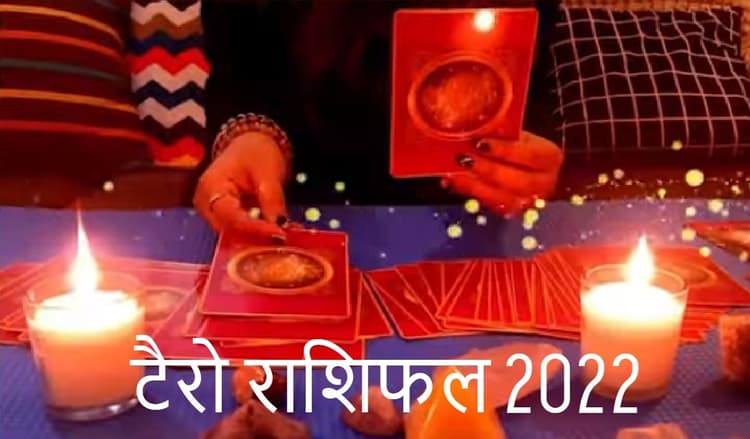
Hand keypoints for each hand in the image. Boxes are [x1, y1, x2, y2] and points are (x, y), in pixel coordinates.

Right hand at [194, 132, 288, 239]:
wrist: (248, 144)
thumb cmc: (255, 152)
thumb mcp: (267, 172)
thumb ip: (272, 200)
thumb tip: (280, 226)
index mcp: (212, 188)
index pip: (232, 217)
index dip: (256, 229)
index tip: (280, 235)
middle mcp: (207, 205)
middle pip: (230, 231)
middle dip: (257, 239)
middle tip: (283, 242)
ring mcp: (213, 213)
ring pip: (235, 235)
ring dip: (259, 240)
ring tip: (283, 239)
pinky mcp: (224, 218)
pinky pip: (240, 231)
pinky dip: (258, 235)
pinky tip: (277, 235)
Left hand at [441, 132, 562, 214]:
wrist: (543, 174)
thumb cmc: (527, 148)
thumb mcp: (521, 136)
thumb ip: (504, 133)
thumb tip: (476, 129)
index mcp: (549, 158)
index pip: (528, 155)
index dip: (504, 150)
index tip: (480, 143)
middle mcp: (543, 183)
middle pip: (514, 181)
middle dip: (486, 170)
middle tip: (462, 158)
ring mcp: (528, 201)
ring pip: (501, 198)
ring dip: (473, 185)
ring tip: (451, 173)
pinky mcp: (512, 211)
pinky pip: (489, 205)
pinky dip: (468, 193)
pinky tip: (451, 183)